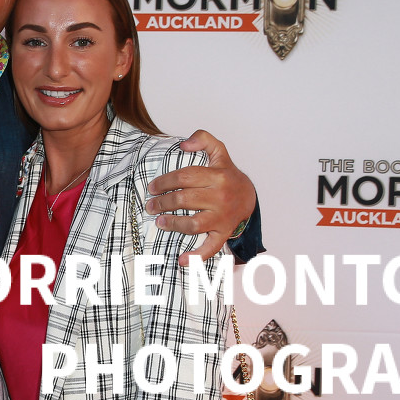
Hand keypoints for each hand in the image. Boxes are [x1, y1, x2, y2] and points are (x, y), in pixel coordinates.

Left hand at [144, 129, 257, 265]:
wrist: (249, 197)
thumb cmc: (228, 175)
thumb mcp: (219, 152)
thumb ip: (203, 139)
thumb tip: (184, 144)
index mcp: (218, 176)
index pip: (185, 177)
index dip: (165, 182)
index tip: (152, 187)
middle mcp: (221, 197)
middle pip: (185, 200)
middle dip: (163, 203)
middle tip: (151, 205)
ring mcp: (222, 217)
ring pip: (193, 224)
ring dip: (173, 225)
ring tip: (159, 221)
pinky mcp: (223, 233)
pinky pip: (211, 248)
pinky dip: (196, 257)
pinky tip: (181, 260)